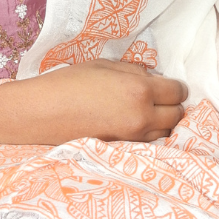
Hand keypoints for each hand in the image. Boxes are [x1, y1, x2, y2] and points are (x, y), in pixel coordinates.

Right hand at [0, 59, 185, 146]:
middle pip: (177, 115)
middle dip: (171, 105)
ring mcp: (133, 138)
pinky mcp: (122, 152)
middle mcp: (142, 117)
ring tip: (144, 113)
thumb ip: (134, 72)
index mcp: (139, 90)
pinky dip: (147, 136)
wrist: (40, 114)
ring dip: (161, 123)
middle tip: (156, 98)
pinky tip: (132, 126)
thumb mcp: (104, 66)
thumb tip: (153, 78)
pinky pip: (148, 144)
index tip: (164, 84)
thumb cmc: (68, 83)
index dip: (173, 86)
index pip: (178, 91)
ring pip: (166, 134)